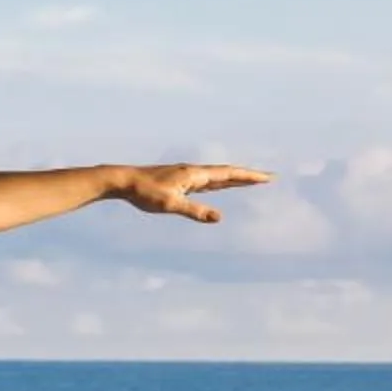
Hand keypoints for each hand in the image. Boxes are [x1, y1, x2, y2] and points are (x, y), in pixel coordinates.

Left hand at [110, 164, 270, 223]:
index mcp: (194, 175)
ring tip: (251, 181)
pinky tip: (221, 186)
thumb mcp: (170, 204)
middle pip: (226, 174)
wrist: (124, 181)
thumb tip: (219, 218)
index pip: (228, 174)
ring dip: (235, 179)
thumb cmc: (145, 192)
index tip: (267, 177)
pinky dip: (219, 183)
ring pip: (217, 177)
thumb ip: (194, 211)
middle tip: (267, 178)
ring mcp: (187, 176)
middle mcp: (193, 172)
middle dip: (247, 177)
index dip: (248, 177)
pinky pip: (206, 182)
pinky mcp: (180, 182)